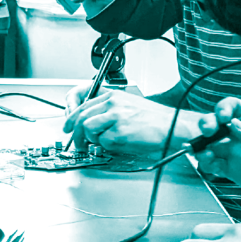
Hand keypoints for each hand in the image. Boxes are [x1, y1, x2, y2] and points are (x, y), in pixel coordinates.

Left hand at [63, 86, 196, 155]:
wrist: (172, 126)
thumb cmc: (155, 119)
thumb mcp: (129, 105)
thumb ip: (108, 110)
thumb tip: (89, 123)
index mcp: (113, 95)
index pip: (83, 105)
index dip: (71, 118)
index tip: (68, 127)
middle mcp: (112, 104)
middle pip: (81, 118)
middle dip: (76, 134)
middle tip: (78, 143)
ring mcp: (115, 117)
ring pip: (88, 130)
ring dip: (93, 140)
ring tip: (105, 143)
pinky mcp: (119, 132)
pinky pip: (103, 142)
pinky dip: (109, 146)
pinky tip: (121, 143)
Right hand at [196, 97, 240, 209]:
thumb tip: (234, 125)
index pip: (234, 108)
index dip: (224, 109)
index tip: (223, 118)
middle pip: (217, 124)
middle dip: (207, 124)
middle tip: (207, 132)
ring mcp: (237, 153)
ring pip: (211, 145)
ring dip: (203, 147)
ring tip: (205, 154)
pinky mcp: (233, 171)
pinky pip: (214, 165)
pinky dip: (207, 164)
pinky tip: (210, 165)